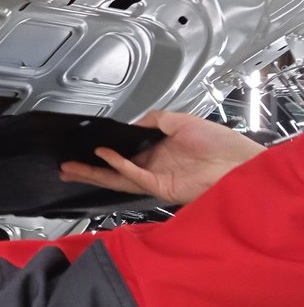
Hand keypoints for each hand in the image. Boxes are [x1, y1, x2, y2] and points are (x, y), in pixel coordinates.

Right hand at [58, 110, 265, 203]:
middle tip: (64, 167)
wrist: (241, 162)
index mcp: (157, 154)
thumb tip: (133, 122)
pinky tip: (104, 155)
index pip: (121, 156)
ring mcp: (157, 179)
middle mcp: (153, 168)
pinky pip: (134, 175)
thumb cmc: (221, 144)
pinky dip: (118, 165)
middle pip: (112, 172)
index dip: (100, 154)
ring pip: (117, 178)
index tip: (82, 147)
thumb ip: (154, 120)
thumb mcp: (181, 121)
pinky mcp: (163, 186)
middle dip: (87, 170)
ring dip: (94, 172)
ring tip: (71, 168)